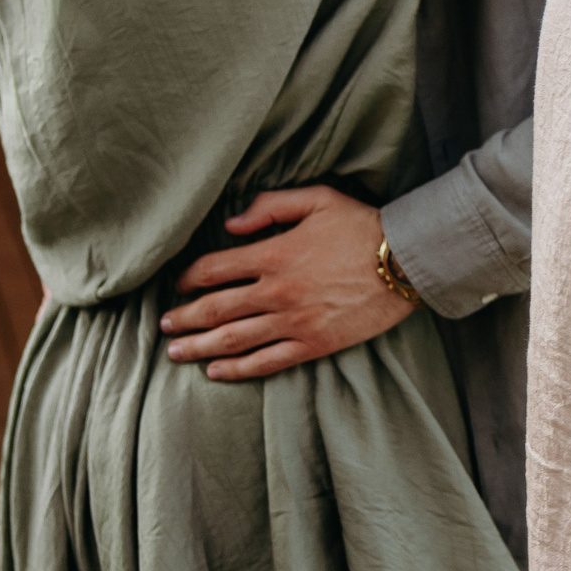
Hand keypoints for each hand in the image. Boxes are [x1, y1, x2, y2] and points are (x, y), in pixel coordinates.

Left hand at [159, 185, 415, 379]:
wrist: (406, 262)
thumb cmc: (363, 226)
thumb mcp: (317, 199)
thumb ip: (270, 206)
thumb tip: (230, 225)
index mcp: (274, 255)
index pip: (214, 269)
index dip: (187, 279)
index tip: (175, 286)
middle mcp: (276, 292)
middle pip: (214, 309)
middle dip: (183, 319)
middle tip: (163, 326)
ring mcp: (294, 322)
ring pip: (233, 339)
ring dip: (199, 348)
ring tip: (177, 353)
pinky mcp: (313, 345)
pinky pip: (266, 362)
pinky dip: (237, 370)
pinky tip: (217, 372)